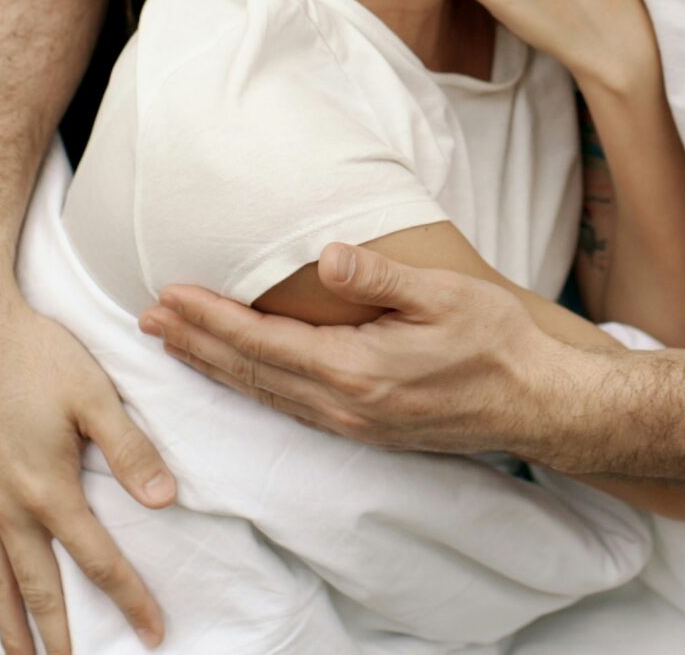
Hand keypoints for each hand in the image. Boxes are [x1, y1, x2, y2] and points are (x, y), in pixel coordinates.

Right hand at [0, 291, 173, 652]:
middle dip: (57, 636)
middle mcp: (6, 506)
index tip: (153, 634)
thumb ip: (131, 449)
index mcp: (48, 489)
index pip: (98, 561)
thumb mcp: (94, 395)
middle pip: (38, 587)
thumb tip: (165, 498)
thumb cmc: (33, 353)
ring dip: (7, 624)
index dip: (130, 600)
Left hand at [139, 242, 574, 457]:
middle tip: (145, 320)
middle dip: (194, 344)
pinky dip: (251, 387)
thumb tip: (324, 253)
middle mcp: (343, 406)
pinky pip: (289, 409)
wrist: (539, 403)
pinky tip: (239, 374)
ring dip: (215, 367)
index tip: (168, 295)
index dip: (210, 318)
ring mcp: (353, 425)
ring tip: (174, 343)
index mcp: (355, 370)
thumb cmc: (498, 342)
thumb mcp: (443, 295)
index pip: (262, 341)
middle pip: (250, 373)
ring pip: (264, 395)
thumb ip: (379, 276)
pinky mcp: (366, 431)